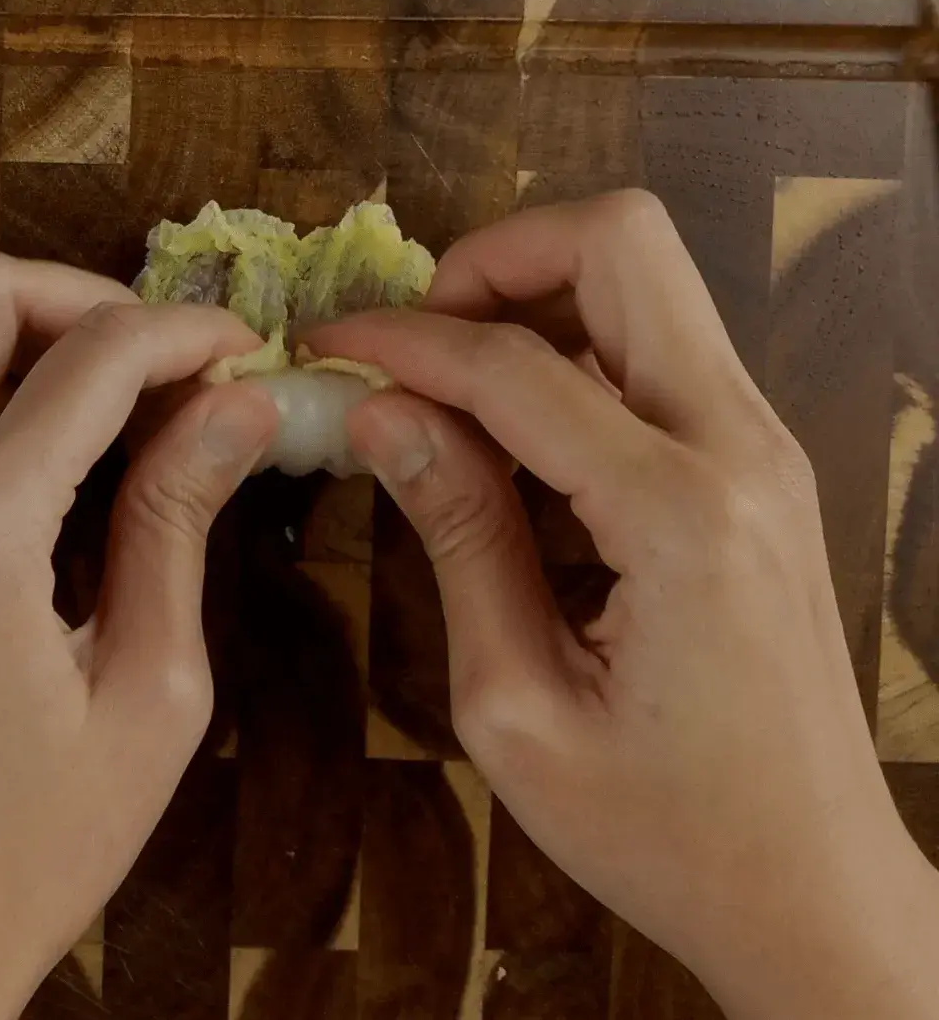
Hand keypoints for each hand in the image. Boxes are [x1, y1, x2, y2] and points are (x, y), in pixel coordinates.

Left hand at [0, 252, 280, 1019]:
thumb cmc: (17, 853)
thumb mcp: (144, 698)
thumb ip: (176, 527)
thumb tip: (233, 410)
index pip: (93, 357)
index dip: (187, 332)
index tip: (242, 352)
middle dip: (82, 294)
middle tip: (158, 359)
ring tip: (72, 378)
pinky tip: (9, 434)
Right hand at [309, 191, 938, 1019]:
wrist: (816, 894)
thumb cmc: (666, 832)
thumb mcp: (517, 706)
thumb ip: (457, 536)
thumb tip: (382, 412)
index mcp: (681, 516)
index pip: (515, 365)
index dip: (399, 339)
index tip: (320, 344)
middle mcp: (743, 451)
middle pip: (624, 243)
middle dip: (493, 261)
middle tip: (409, 342)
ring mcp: (766, 453)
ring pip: (647, 284)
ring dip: (534, 302)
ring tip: (442, 392)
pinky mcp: (761, 473)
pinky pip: (660, 354)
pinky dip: (573, 356)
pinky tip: (506, 443)